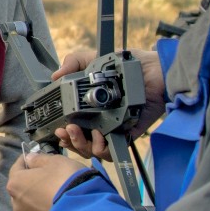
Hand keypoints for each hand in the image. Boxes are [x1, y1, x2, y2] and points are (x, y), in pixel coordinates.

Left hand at [7, 149, 82, 210]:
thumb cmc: (65, 180)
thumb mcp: (55, 161)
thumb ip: (38, 159)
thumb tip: (29, 159)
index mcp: (15, 183)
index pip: (17, 167)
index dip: (26, 161)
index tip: (34, 158)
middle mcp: (16, 204)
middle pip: (22, 189)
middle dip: (32, 182)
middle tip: (48, 178)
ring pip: (30, 206)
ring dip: (38, 200)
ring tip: (54, 197)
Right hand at [46, 46, 167, 156]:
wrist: (153, 70)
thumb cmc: (129, 65)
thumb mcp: (95, 59)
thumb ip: (74, 63)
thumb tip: (56, 75)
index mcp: (91, 109)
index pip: (73, 128)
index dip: (63, 131)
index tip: (57, 127)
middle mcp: (100, 122)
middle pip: (80, 144)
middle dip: (69, 141)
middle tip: (66, 130)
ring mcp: (114, 130)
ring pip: (93, 150)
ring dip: (82, 145)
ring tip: (79, 132)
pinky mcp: (128, 134)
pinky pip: (114, 151)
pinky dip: (103, 149)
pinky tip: (98, 136)